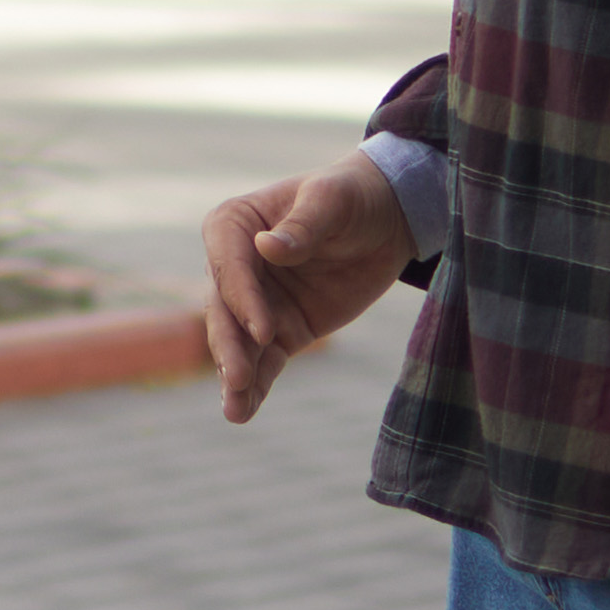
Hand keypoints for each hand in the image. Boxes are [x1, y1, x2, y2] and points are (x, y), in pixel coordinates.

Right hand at [198, 145, 410, 421]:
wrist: (386, 220)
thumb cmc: (352, 197)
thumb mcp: (332, 201)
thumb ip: (303, 225)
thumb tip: (269, 247)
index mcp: (235, 225)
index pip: (227, 263)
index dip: (242, 297)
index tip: (262, 329)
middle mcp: (236, 267)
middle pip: (223, 309)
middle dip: (230, 345)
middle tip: (238, 377)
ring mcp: (256, 303)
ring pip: (238, 343)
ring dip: (234, 375)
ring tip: (235, 410)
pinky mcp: (280, 331)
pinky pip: (264, 363)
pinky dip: (255, 388)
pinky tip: (244, 412)